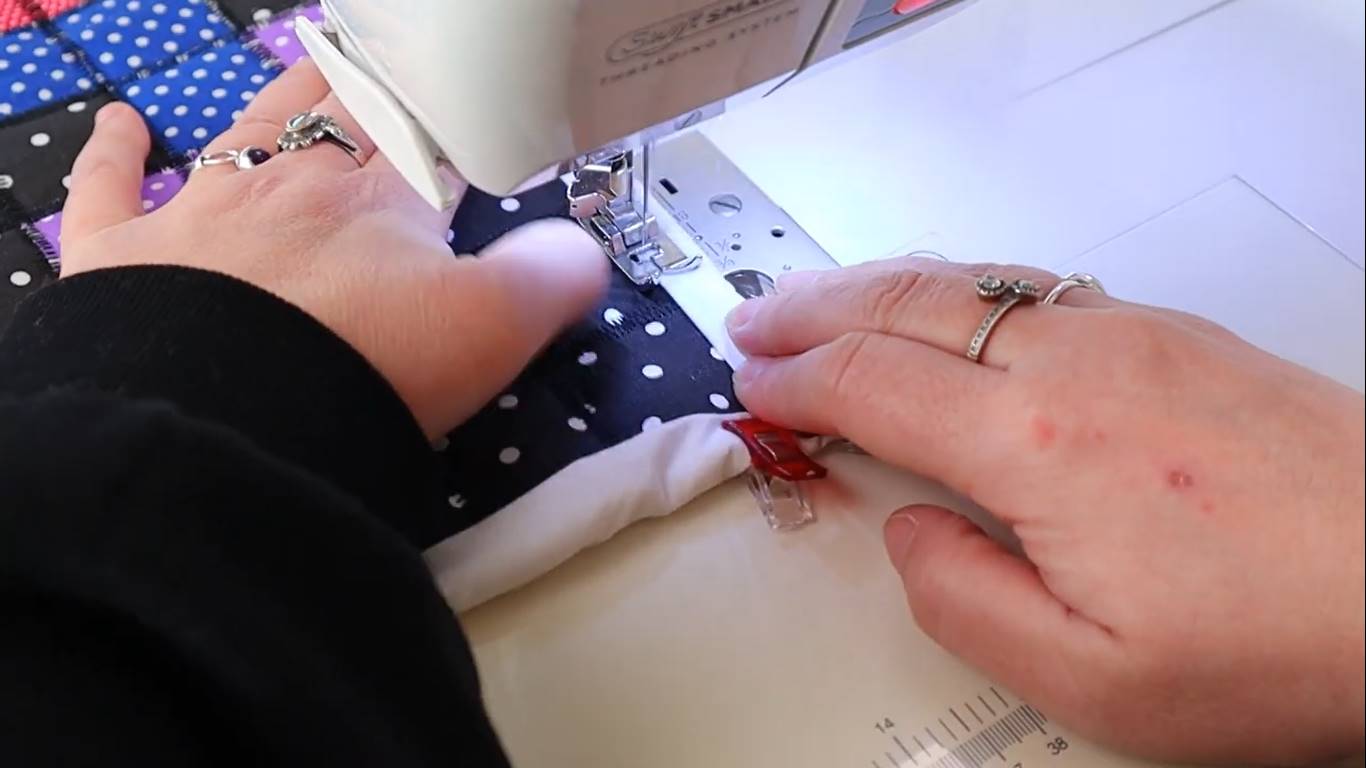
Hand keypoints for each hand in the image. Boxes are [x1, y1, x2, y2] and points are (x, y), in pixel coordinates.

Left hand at [60, 61, 605, 438]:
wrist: (230, 415)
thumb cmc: (368, 367)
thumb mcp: (493, 327)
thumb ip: (552, 279)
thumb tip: (582, 251)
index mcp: (385, 201)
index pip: (428, 142)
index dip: (454, 122)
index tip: (470, 113)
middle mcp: (295, 186)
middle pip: (341, 114)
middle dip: (373, 89)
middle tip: (391, 68)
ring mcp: (205, 211)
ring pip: (247, 129)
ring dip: (280, 96)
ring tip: (307, 65)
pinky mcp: (128, 254)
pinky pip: (114, 187)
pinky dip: (117, 153)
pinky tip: (123, 125)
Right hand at [727, 257, 1364, 765]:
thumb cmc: (1290, 637)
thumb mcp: (1093, 679)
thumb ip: (964, 602)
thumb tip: (908, 534)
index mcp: (1039, 447)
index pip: (872, 385)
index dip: (796, 380)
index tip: (757, 383)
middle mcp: (1081, 367)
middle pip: (904, 305)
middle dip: (812, 307)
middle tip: (758, 320)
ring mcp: (1135, 334)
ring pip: (966, 278)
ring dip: (876, 284)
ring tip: (826, 297)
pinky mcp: (1179, 331)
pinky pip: (1030, 285)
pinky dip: (954, 283)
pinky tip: (946, 303)